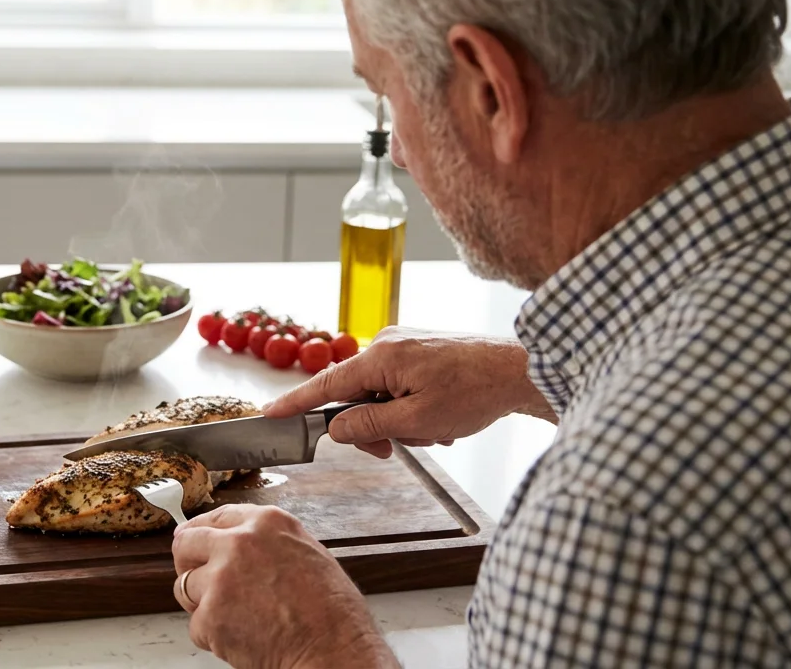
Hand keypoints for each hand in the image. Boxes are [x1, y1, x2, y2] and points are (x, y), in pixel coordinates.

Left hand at [171, 504, 398, 668]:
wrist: (333, 650)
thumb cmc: (331, 612)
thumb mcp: (307, 553)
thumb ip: (269, 543)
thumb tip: (242, 545)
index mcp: (266, 523)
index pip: (216, 516)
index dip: (200, 531)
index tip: (190, 539)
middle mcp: (239, 542)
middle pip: (187, 543)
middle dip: (188, 563)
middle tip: (198, 581)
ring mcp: (221, 577)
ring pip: (184, 586)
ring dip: (202, 603)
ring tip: (234, 617)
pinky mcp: (211, 614)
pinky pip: (196, 625)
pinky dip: (212, 636)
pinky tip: (243, 638)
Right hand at [265, 328, 553, 457]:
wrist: (522, 370)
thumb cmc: (477, 392)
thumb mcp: (418, 420)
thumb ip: (369, 426)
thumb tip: (335, 429)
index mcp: (381, 357)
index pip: (325, 385)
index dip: (295, 404)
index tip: (268, 414)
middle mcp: (386, 343)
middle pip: (353, 394)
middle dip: (372, 426)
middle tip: (398, 446)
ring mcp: (403, 344)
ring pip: (378, 394)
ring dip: (398, 419)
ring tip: (435, 429)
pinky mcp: (418, 349)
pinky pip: (397, 384)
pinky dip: (411, 407)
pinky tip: (440, 417)